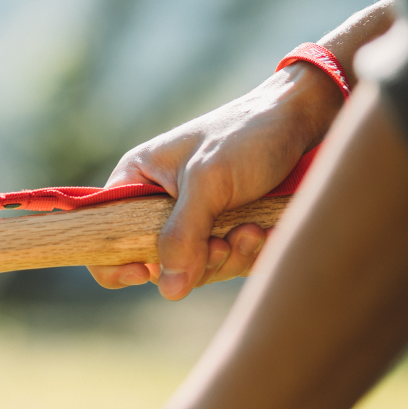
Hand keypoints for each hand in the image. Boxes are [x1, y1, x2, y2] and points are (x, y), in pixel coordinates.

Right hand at [88, 63, 343, 299]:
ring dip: (227, 257)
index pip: (104, 234)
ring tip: (253, 230)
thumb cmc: (247, 134)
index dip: (115, 262)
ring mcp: (193, 219)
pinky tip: (265, 231)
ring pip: (195, 268)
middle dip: (195, 260)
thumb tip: (167, 290)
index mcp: (136, 181)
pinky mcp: (224, 230)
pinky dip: (247, 254)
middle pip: (156, 262)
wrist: (303, 118)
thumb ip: (183, 234)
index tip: (147, 272)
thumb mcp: (208, 181)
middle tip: (224, 242)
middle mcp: (158, 203)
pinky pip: (226, 262)